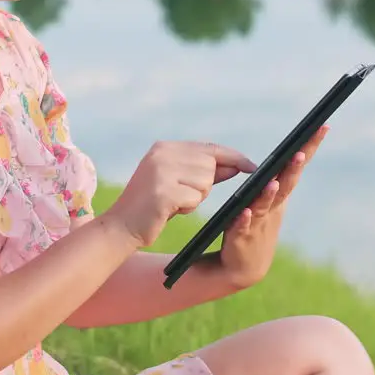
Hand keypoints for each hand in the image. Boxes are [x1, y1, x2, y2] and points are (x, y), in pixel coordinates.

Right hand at [104, 140, 256, 247]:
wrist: (122, 226)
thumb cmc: (153, 205)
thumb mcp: (178, 182)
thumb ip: (206, 171)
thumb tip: (238, 164)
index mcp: (165, 147)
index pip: (209, 148)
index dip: (233, 157)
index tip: (253, 166)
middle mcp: (162, 154)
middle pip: (209, 166)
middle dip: (204, 185)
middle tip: (180, 196)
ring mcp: (161, 171)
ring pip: (204, 182)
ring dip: (195, 197)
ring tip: (172, 202)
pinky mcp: (163, 191)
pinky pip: (194, 198)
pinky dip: (187, 207)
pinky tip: (168, 209)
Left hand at [217, 125, 328, 288]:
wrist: (243, 266)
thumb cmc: (255, 227)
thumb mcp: (266, 201)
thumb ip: (274, 180)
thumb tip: (286, 154)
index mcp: (279, 195)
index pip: (295, 167)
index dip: (309, 147)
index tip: (322, 126)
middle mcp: (273, 207)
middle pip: (286, 183)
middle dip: (294, 168)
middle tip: (301, 151)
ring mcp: (259, 223)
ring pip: (265, 205)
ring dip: (269, 193)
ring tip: (274, 181)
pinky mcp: (242, 238)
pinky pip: (242, 226)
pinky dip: (245, 219)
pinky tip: (246, 212)